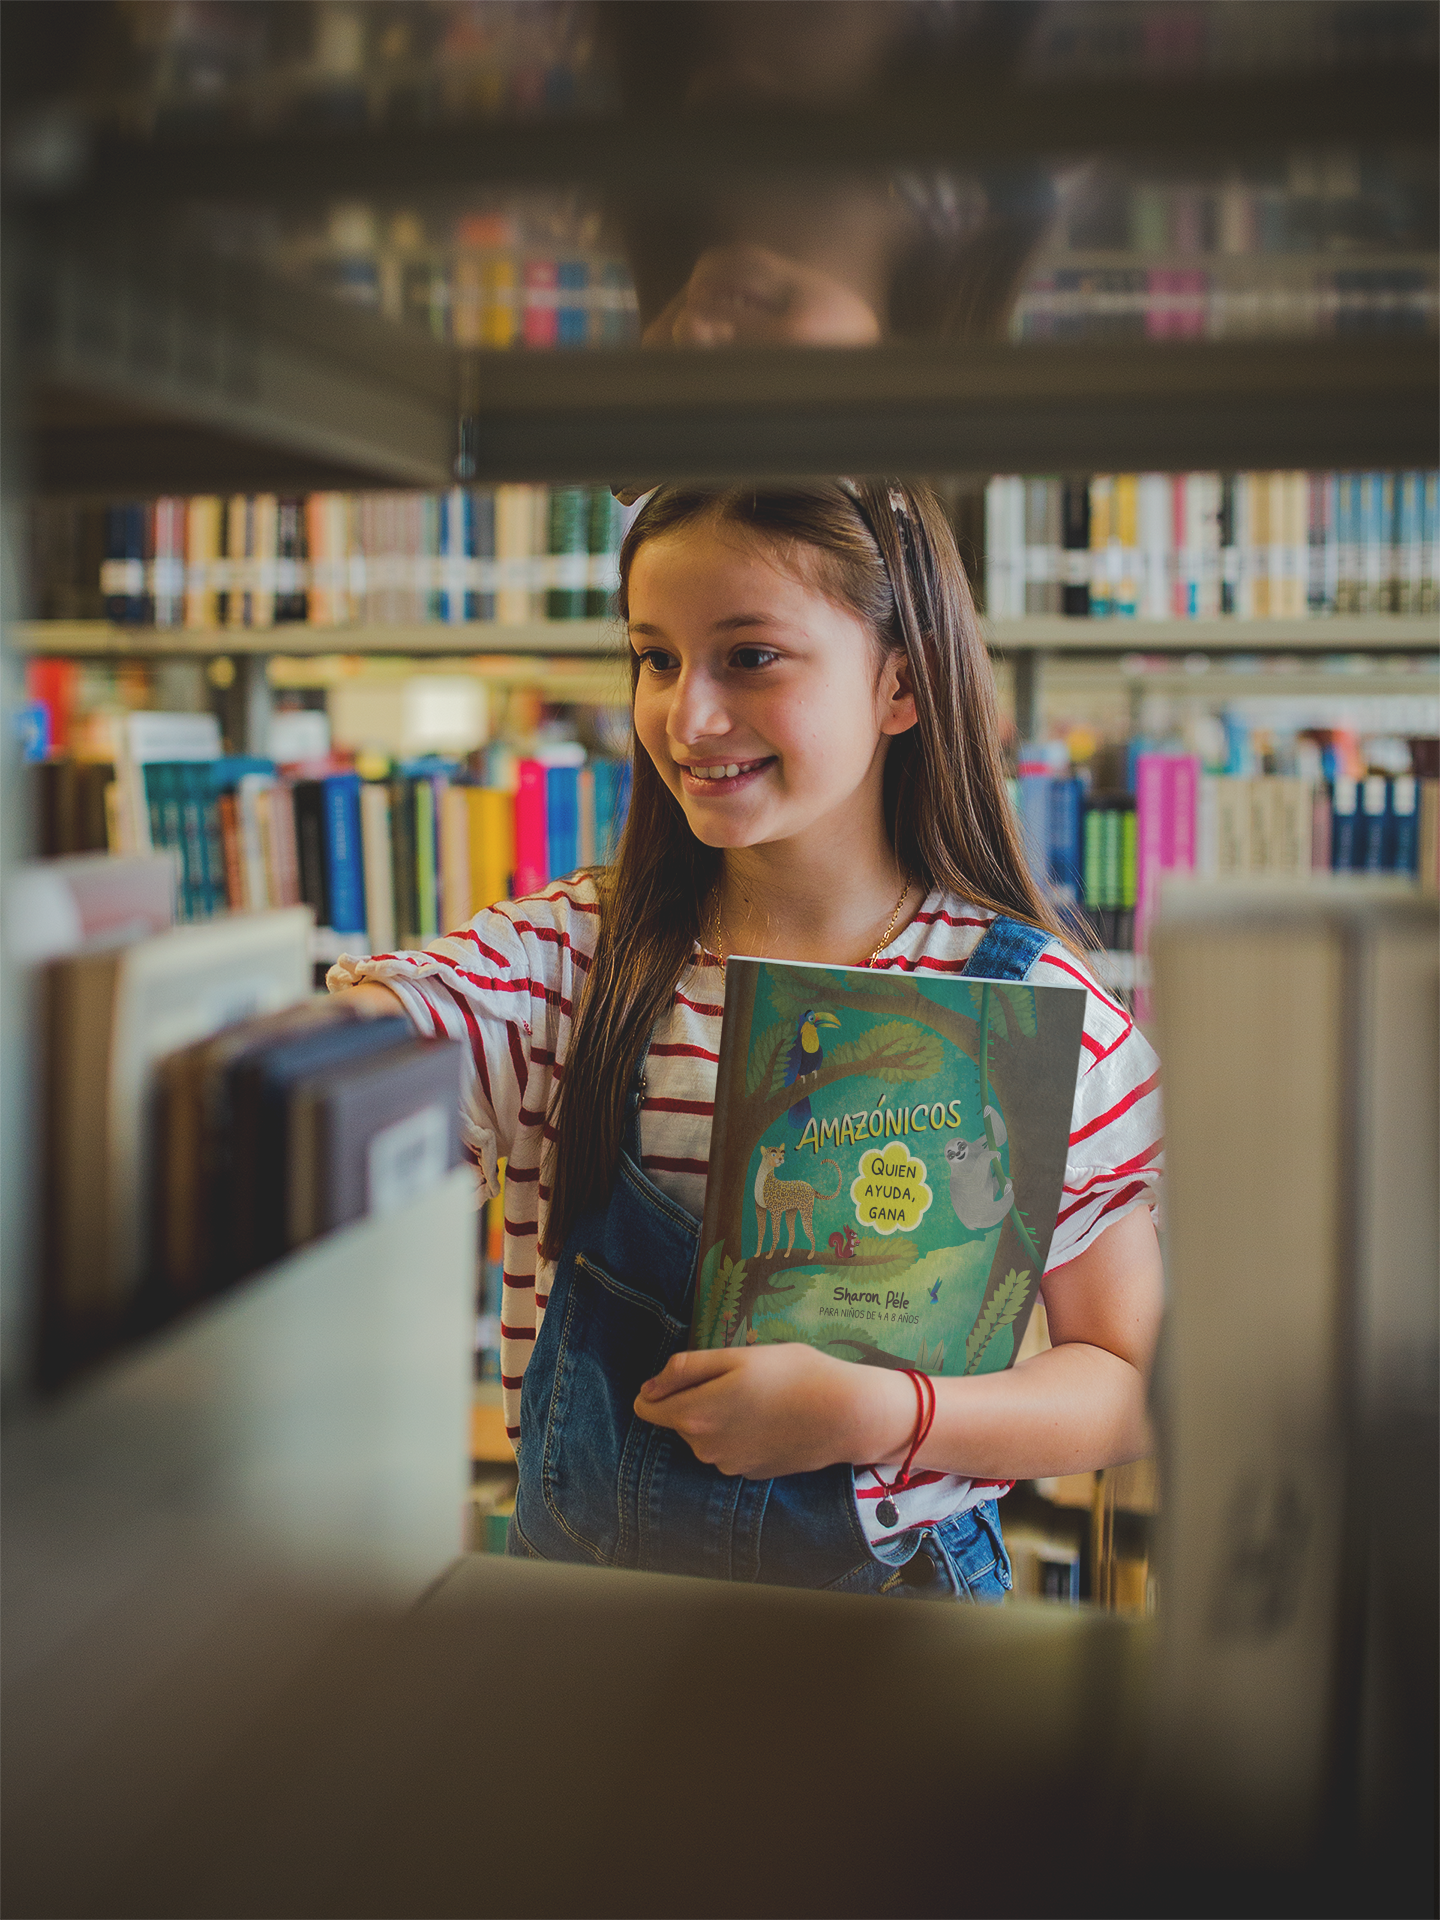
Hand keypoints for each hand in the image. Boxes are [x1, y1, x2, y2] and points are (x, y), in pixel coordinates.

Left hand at [632, 1344, 910, 1480]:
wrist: (844, 1415)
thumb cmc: (793, 1374)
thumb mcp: (736, 1356)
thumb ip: (685, 1370)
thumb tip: (648, 1388)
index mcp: (695, 1416)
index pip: (646, 1408)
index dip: (661, 1386)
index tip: (690, 1372)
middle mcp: (704, 1449)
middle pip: (679, 1420)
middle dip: (697, 1399)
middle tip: (739, 1378)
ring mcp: (728, 1465)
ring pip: (705, 1435)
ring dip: (720, 1416)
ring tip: (760, 1396)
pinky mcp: (751, 1473)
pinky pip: (730, 1448)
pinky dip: (741, 1433)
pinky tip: (771, 1418)